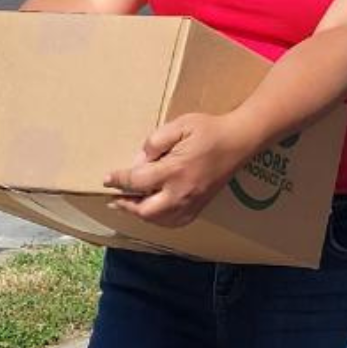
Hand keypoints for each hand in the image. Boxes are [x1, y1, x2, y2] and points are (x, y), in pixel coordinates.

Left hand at [104, 112, 255, 227]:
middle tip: (115, 197)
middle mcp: (182, 192)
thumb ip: (154, 142)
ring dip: (141, 213)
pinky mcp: (199, 207)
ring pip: (159, 220)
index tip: (107, 178)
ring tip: (130, 203)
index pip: (137, 182)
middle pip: (145, 211)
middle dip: (126, 204)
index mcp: (175, 170)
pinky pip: (174, 222)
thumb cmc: (209, 130)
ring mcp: (192, 203)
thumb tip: (138, 162)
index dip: (118, 180)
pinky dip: (158, 219)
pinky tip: (153, 209)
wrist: (239, 142)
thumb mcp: (179, 125)